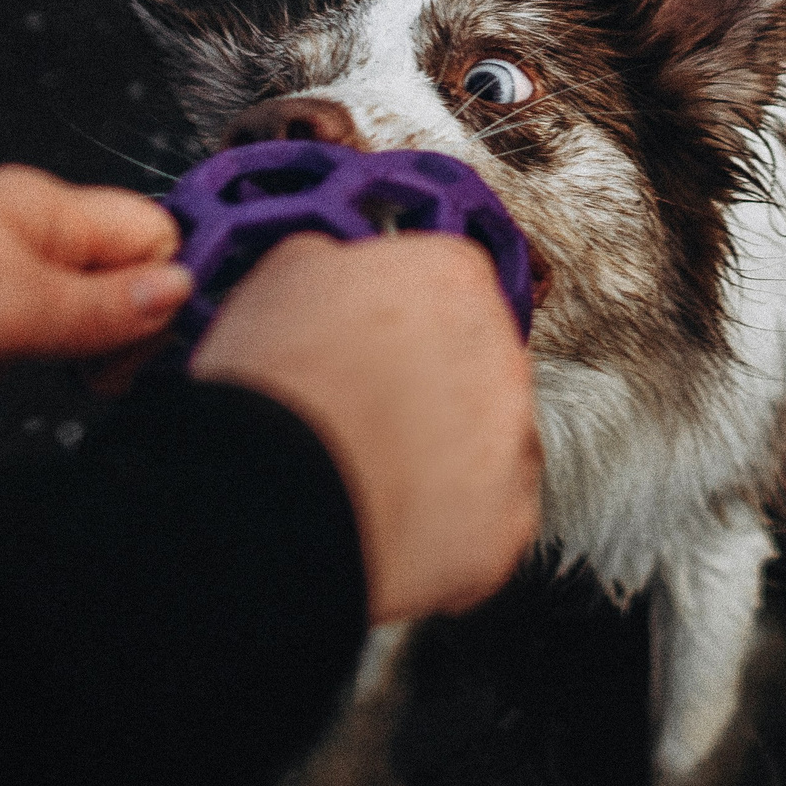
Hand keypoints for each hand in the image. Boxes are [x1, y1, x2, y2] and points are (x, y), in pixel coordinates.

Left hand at [0, 165, 188, 386]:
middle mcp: (7, 227)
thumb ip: (106, 308)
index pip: (151, 232)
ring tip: (1, 372)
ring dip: (43, 354)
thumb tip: (182, 291)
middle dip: (107, 332)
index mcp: (44, 207)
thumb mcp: (16, 309)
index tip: (146, 350)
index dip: (166, 290)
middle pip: (104, 275)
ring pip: (46, 312)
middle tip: (78, 376)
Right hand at [193, 232, 541, 624]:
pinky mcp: (507, 519)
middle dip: (430, 388)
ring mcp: (512, 440)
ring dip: (444, 456)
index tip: (376, 344)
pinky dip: (446, 523)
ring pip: (488, 444)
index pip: (451, 285)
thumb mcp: (285, 276)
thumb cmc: (275, 387)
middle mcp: (501, 354)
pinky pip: (485, 517)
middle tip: (367, 414)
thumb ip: (336, 263)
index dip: (405, 320)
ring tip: (372, 474)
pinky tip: (390, 519)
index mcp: (452, 280)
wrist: (272, 493)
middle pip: (476, 365)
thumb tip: (338, 269)